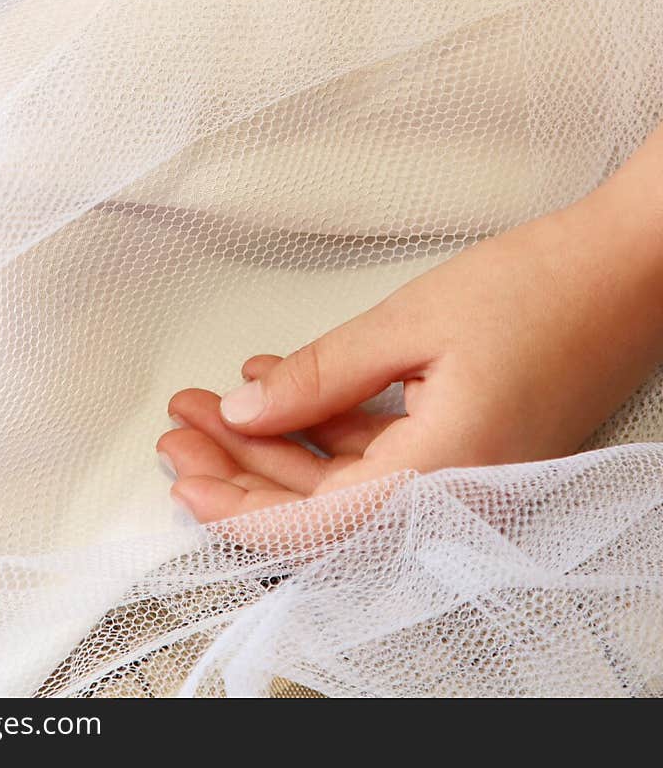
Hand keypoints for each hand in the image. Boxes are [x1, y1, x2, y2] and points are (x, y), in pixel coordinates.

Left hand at [158, 130, 662, 521]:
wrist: (628, 271)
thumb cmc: (541, 290)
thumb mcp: (411, 324)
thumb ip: (322, 377)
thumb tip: (244, 415)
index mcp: (442, 480)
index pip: (312, 527)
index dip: (235, 507)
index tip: (180, 471)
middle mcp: (455, 500)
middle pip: (320, 511)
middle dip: (242, 467)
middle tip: (181, 425)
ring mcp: (466, 480)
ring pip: (346, 483)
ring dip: (277, 444)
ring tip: (217, 399)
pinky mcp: (471, 452)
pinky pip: (382, 457)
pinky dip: (327, 427)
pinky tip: (281, 385)